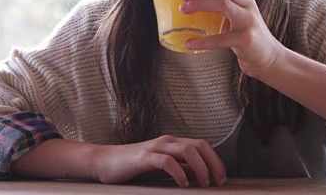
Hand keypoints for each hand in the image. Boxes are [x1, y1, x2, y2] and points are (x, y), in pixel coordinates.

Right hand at [93, 135, 225, 187]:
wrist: (104, 162)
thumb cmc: (133, 166)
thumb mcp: (161, 166)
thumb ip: (180, 167)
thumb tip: (200, 174)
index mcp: (172, 142)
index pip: (202, 145)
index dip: (215, 160)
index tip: (221, 178)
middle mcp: (166, 141)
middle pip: (199, 145)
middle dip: (213, 163)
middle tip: (217, 182)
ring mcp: (155, 147)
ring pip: (187, 150)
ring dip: (200, 168)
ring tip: (203, 184)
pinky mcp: (144, 157)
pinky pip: (167, 161)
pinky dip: (179, 172)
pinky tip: (183, 184)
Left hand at [179, 0, 286, 78]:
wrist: (267, 55)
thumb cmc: (246, 31)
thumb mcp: (239, 12)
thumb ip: (222, 3)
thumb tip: (188, 0)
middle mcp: (248, 4)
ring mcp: (248, 21)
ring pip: (223, 5)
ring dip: (200, 5)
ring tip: (183, 10)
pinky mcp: (245, 39)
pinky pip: (221, 39)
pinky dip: (203, 41)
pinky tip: (190, 43)